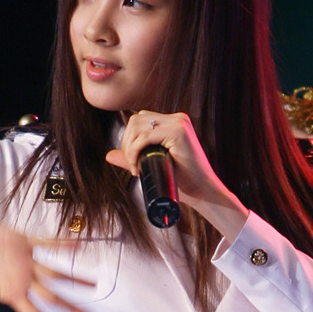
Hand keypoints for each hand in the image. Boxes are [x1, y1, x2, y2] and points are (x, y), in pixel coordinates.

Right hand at [0, 199, 93, 311]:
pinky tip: (80, 245)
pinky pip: (46, 242)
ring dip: (74, 278)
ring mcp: (24, 260)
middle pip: (52, 297)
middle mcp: (22, 279)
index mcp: (11, 294)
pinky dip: (61, 243)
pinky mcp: (22, 241)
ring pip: (55, 272)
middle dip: (71, 308)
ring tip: (94, 285)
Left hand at [105, 110, 247, 239]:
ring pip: (137, 126)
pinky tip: (138, 168)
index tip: (131, 161)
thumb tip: (109, 155)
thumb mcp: (153, 165)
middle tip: (131, 164)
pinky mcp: (178, 132)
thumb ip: (133, 157)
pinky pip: (144, 137)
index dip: (129, 139)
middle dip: (127, 142)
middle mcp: (177, 118)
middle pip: (136, 119)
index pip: (140, 120)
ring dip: (129, 148)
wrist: (203, 192)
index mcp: (173, 122)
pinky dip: (135, 152)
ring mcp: (179, 123)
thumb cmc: (183, 181)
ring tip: (135, 167)